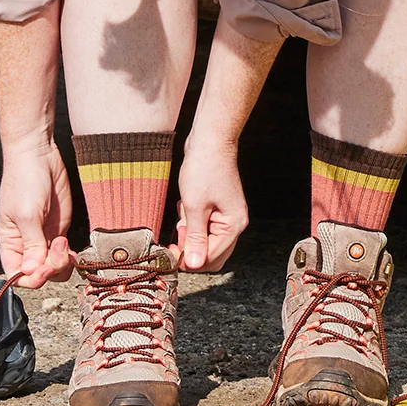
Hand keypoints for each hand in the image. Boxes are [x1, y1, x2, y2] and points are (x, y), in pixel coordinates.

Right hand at [0, 138, 75, 287]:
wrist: (38, 155)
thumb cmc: (24, 180)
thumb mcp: (27, 214)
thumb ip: (32, 244)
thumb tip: (32, 271)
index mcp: (10, 243)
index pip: (17, 275)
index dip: (32, 278)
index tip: (45, 267)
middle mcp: (25, 244)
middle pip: (38, 274)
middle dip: (51, 269)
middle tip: (58, 248)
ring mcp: (43, 238)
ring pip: (53, 267)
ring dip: (62, 263)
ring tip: (64, 243)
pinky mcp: (58, 229)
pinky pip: (64, 254)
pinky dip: (70, 257)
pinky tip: (72, 249)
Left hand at [175, 132, 248, 271]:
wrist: (210, 141)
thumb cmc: (204, 168)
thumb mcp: (194, 206)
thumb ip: (195, 238)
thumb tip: (195, 264)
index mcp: (233, 225)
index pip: (211, 258)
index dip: (190, 260)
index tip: (172, 253)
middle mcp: (234, 223)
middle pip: (212, 254)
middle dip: (191, 250)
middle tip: (176, 238)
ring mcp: (227, 216)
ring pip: (207, 241)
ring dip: (191, 236)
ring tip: (182, 218)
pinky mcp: (218, 209)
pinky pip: (205, 227)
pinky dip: (192, 224)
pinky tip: (185, 210)